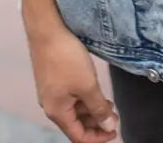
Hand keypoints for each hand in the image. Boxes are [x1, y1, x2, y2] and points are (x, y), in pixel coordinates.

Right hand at [28, 25, 118, 142]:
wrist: (48, 31)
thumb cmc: (67, 59)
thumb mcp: (87, 85)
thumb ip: (98, 108)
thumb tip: (108, 126)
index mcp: (57, 112)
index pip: (78, 136)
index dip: (97, 137)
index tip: (115, 132)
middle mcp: (51, 105)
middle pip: (76, 124)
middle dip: (96, 122)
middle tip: (115, 116)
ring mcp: (51, 92)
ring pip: (74, 109)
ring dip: (92, 109)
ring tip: (109, 103)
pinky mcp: (53, 79)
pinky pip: (71, 97)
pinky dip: (84, 98)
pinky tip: (96, 91)